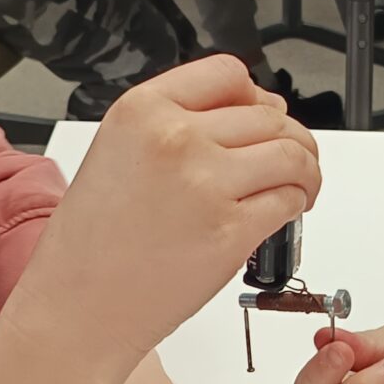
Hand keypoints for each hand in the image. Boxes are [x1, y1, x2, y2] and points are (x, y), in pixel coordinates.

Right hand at [11, 56, 318, 381]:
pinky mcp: (232, 231)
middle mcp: (176, 139)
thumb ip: (172, 125)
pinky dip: (296, 206)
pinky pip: (289, 201)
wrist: (77, 308)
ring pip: (292, 154)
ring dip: (306, 170)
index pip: (228, 75)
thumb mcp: (114, 153)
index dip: (256, 97)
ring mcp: (207, 184)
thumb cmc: (90, 245)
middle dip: (290, 139)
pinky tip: (284, 215)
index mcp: (141, 111)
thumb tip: (246, 115)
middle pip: (269, 116)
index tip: (263, 116)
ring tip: (298, 187)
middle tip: (290, 161)